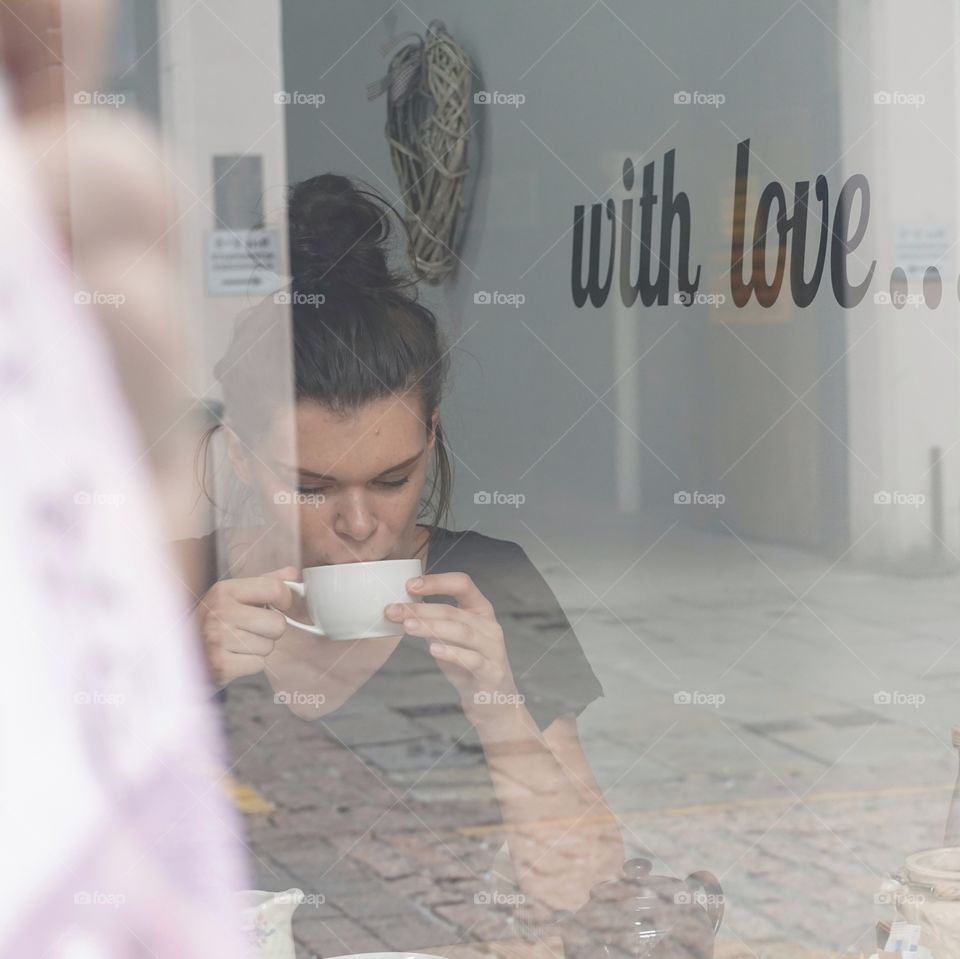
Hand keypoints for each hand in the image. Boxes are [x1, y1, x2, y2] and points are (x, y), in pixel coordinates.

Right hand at [194, 566, 297, 687]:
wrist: (180, 653)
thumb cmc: (212, 622)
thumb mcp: (232, 596)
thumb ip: (264, 583)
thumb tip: (292, 573)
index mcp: (224, 590)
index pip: (275, 588)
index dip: (285, 600)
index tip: (278, 605)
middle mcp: (220, 612)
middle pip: (278, 623)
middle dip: (271, 629)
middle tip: (252, 629)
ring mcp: (218, 639)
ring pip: (269, 645)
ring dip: (259, 647)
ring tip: (238, 643)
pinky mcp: (221, 664)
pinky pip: (259, 663)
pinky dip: (251, 663)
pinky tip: (234, 657)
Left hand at [385, 572, 520, 723]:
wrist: (492, 699)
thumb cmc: (467, 662)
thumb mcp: (450, 637)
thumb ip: (433, 622)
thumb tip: (400, 609)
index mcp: (480, 609)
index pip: (462, 584)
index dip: (436, 582)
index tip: (410, 585)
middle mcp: (489, 625)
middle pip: (454, 611)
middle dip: (421, 609)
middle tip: (394, 610)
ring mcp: (493, 648)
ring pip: (462, 631)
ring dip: (432, 627)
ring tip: (408, 626)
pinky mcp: (491, 671)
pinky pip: (472, 659)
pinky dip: (452, 653)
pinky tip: (433, 650)